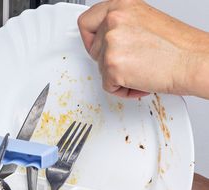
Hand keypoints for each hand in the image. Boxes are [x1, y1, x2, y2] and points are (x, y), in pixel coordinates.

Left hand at [78, 0, 208, 98]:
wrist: (194, 62)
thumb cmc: (178, 46)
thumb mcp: (144, 20)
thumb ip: (121, 25)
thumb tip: (106, 37)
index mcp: (120, 5)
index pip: (86, 22)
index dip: (90, 38)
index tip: (97, 45)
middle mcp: (113, 21)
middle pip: (93, 49)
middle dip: (110, 60)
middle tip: (133, 61)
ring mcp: (111, 44)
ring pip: (101, 69)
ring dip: (119, 75)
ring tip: (142, 70)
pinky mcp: (112, 66)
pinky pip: (108, 85)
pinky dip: (123, 90)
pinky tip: (141, 81)